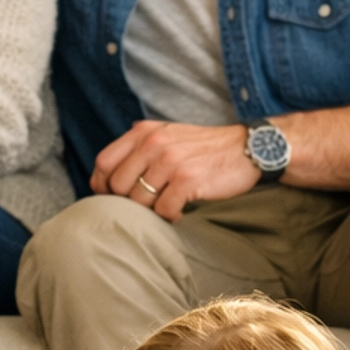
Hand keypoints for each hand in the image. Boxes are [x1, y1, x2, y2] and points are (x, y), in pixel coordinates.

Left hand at [90, 117, 257, 217]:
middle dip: (128, 202)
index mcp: (144, 132)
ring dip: (151, 211)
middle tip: (147, 205)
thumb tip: (105, 174)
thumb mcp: (167, 135)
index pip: (103, 162)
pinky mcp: (187, 180)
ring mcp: (170, 161)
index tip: (111, 197)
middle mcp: (154, 143)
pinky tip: (181, 211)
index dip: (101, 185)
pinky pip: (164, 211)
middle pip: (117, 186)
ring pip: (139, 201)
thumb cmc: (204, 148)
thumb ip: (139, 148)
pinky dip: (171, 217)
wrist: (248, 148)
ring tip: (167, 206)